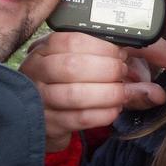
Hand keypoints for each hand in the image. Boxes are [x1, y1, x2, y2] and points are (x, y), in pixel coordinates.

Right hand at [20, 32, 127, 151]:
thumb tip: (129, 57)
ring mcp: (39, 99)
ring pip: (76, 95)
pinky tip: (114, 109)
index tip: (119, 54)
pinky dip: (103, 114)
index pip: (72, 41)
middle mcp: (36, 72)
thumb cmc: (60, 82)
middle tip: (122, 73)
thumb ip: (98, 56)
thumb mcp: (70, 60)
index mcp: (43, 50)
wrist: (38, 115)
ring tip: (122, 93)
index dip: (103, 47)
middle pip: (73, 66)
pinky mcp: (48, 124)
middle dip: (107, 69)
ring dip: (108, 94)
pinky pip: (80, 119)